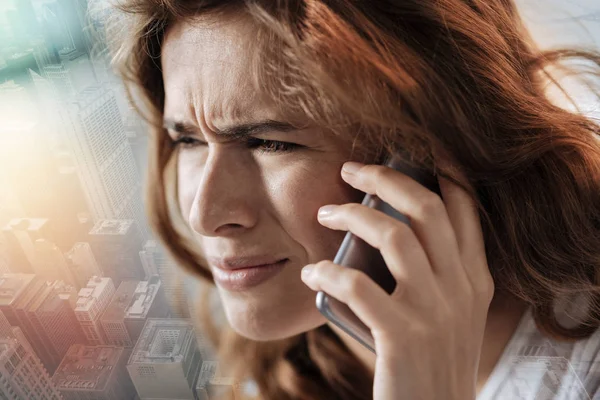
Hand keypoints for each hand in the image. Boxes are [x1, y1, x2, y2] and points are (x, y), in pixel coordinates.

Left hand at [300, 159, 493, 399]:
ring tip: (324, 214)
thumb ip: (437, 273)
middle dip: (385, 177)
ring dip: (352, 215)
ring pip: (394, 235)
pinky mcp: (403, 337)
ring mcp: (434, 312)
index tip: (412, 146)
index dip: (441, 167)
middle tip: (349, 170)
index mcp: (474, 278)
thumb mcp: (450, 312)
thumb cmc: (431, 359)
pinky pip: (358, 286)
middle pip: (426, 207)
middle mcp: (460, 288)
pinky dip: (327, 272)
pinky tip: (311, 273)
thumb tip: (388, 227)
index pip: (464, 206)